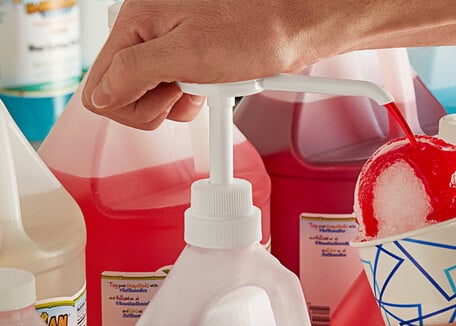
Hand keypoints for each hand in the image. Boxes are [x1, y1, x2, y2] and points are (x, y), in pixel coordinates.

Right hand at [81, 0, 359, 129]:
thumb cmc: (253, 30)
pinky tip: (212, 83)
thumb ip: (135, 73)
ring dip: (179, 102)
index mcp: (135, 24)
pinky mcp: (186, 63)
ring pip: (152, 100)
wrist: (292, 26)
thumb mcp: (188, 54)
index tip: (160, 95)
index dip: (129, 105)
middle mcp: (145, 34)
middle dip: (157, 104)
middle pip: (123, 97)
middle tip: (185, 85)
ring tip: (205, 80)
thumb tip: (102, 97)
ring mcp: (166, 50)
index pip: (98, 88)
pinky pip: (174, 95)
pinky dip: (193, 97)